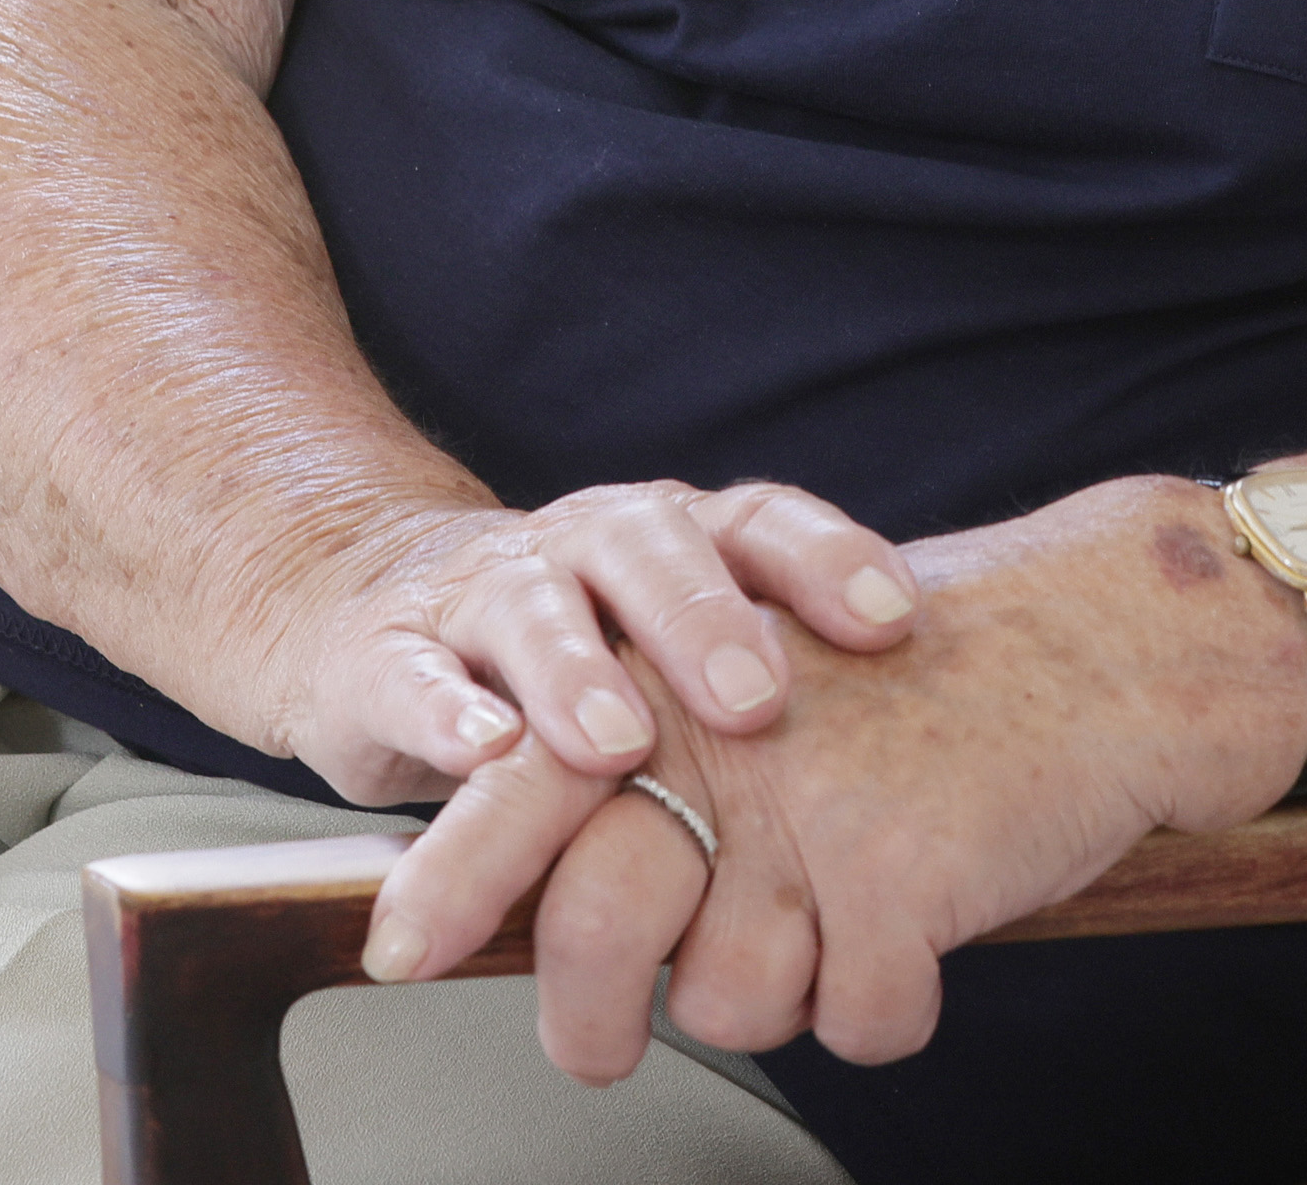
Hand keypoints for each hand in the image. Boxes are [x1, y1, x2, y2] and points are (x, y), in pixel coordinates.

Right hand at [281, 478, 918, 795]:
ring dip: (579, 673)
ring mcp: (485, 593)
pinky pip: (417, 676)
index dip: (828, 561)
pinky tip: (484, 751)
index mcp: (671, 538)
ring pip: (535, 606)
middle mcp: (585, 545)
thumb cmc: (572, 651)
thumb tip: (935, 783)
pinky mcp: (387, 657)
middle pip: (653, 548)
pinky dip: (450, 712)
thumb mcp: (672, 654)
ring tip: (620, 745)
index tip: (896, 619)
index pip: (761, 522)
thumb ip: (778, 685)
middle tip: (758, 704)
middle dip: (707, 622)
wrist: (371, 615)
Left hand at [361, 475, 1306, 1081]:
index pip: (527, 784)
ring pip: (729, 1004)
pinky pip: (858, 1022)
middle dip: (585, 1024)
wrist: (1100, 645)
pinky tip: (920, 936)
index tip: (395, 955)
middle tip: (599, 1053)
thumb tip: (546, 904)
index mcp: (682, 685)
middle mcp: (732, 741)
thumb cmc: (926, 688)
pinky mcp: (907, 874)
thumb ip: (661, 772)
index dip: (454, 878)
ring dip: (779, 1001)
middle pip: (597, 930)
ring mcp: (817, 810)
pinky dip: (889, 1009)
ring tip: (836, 926)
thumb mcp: (766, 690)